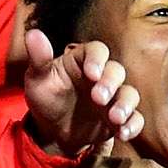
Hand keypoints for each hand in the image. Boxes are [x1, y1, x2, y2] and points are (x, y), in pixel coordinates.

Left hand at [20, 27, 145, 152]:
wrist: (52, 129)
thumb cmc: (46, 96)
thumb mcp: (37, 78)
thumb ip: (39, 58)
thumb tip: (32, 34)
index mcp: (83, 60)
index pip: (96, 51)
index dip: (97, 59)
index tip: (92, 73)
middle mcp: (102, 75)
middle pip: (116, 71)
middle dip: (110, 83)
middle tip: (98, 98)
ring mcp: (114, 97)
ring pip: (129, 94)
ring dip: (125, 105)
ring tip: (114, 118)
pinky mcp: (120, 117)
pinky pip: (134, 118)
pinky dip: (133, 125)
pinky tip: (123, 133)